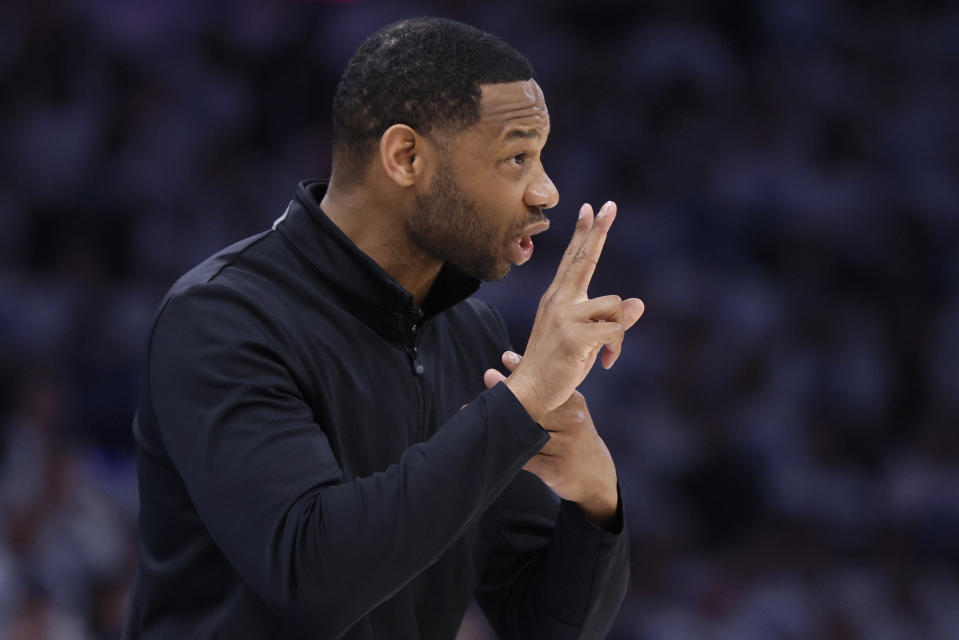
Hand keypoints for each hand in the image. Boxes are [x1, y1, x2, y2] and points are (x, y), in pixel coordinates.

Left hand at [485, 352, 618, 525]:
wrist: (595, 476)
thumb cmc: (574, 436)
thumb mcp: (568, 411)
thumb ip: (544, 389)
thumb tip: (507, 358)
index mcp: (574, 403)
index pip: (545, 385)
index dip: (522, 372)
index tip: (504, 359)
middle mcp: (571, 421)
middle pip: (532, 407)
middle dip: (506, 395)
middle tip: (486, 379)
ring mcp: (564, 446)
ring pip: (524, 433)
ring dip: (498, 425)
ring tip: (473, 413)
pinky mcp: (555, 468)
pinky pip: (525, 458)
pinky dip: (507, 451)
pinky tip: (490, 443)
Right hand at [501, 201, 643, 422]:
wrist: (530, 391)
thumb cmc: (559, 365)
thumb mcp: (588, 339)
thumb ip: (610, 319)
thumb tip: (639, 303)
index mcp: (558, 298)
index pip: (574, 259)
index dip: (583, 233)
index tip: (590, 207)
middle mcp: (558, 300)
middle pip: (583, 258)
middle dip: (597, 231)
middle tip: (609, 205)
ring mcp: (565, 316)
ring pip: (614, 305)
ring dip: (619, 332)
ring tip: (608, 354)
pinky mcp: (575, 335)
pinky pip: (616, 330)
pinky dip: (617, 347)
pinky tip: (607, 362)